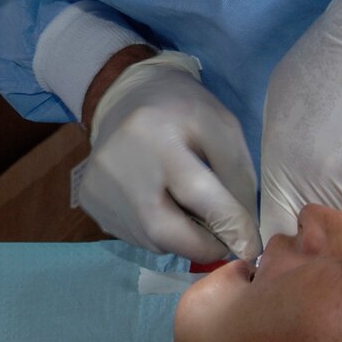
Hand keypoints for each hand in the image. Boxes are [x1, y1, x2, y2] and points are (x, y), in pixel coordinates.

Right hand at [76, 52, 258, 263]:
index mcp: (155, 134)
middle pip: (166, 231)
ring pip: (152, 239)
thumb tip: (242, 234)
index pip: (197, 194)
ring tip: (189, 208)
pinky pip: (133, 234)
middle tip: (225, 239)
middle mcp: (119, 164)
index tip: (251, 246)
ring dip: (181, 236)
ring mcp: (99, 186)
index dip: (230, 226)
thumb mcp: (221, 127)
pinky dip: (158, 230)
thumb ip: (237, 177)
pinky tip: (161, 201)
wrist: (124, 95)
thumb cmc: (181, 109)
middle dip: (204, 246)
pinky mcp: (90, 200)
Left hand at [258, 0, 341, 241]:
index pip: (271, 233)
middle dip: (317, 242)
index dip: (281, 241)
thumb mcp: (280, 115)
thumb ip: (281, 163)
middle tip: (327, 226)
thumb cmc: (323, 67)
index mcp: (280, 171)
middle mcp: (312, 191)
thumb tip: (286, 195)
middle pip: (312, 243)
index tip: (291, 240)